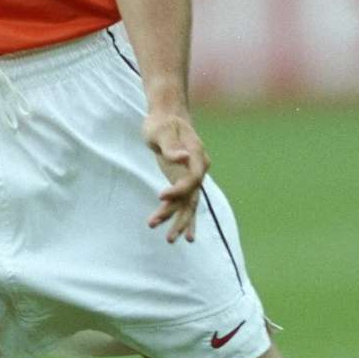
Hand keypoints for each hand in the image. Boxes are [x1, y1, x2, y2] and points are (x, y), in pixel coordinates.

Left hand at [143, 109, 209, 243]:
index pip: (192, 178)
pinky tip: (184, 236)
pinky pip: (185, 203)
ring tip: (170, 240)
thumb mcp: (162, 132)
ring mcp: (192, 176)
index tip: (160, 196)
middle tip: (167, 235)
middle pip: (192, 196)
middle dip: (180, 217)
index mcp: (197, 155)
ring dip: (180, 223)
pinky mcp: (183, 181)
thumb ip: (172, 146)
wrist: (167, 117)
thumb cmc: (162, 122)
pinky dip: (184, 219)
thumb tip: (184, 157)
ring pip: (189, 204)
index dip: (178, 190)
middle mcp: (198, 168)